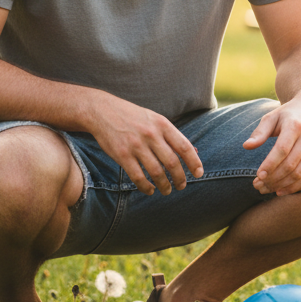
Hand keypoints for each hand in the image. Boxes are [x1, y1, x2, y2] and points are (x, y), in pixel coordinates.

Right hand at [89, 94, 203, 195]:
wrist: (102, 110)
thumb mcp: (154, 119)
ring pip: (156, 172)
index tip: (198, 174)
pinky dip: (146, 187)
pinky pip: (138, 177)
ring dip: (164, 186)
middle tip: (181, 186)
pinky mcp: (122, 155)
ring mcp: (136, 145)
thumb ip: (170, 135)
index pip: (184, 146)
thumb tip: (191, 152)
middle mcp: (151, 134)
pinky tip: (150, 190)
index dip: (194, 162)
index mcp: (162, 124)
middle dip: (180, 178)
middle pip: (172, 162)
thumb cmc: (132, 117)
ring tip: (167, 190)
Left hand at [244, 97, 300, 195]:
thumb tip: (246, 146)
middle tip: (257, 185)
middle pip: (290, 165)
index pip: (282, 149)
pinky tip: (279, 191)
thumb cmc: (288, 114)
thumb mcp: (272, 117)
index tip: (258, 175)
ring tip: (265, 189)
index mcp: (295, 126)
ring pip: (298, 174)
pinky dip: (293, 188)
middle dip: (272, 178)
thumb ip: (259, 132)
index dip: (270, 164)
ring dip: (280, 185)